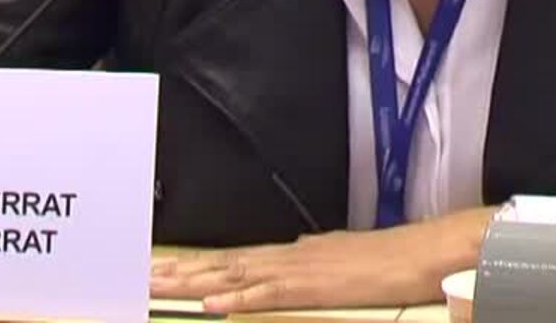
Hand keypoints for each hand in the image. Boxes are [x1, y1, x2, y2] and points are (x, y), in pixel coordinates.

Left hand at [149, 208, 492, 312]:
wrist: (416, 252)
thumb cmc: (383, 260)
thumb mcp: (337, 258)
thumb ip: (309, 261)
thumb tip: (286, 258)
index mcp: (289, 253)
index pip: (230, 257)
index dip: (193, 264)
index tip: (160, 266)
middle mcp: (285, 256)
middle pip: (220, 263)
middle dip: (178, 271)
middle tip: (139, 274)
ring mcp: (295, 270)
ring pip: (232, 274)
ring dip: (192, 281)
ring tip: (157, 285)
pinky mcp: (310, 287)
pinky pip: (266, 294)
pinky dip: (236, 297)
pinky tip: (210, 302)